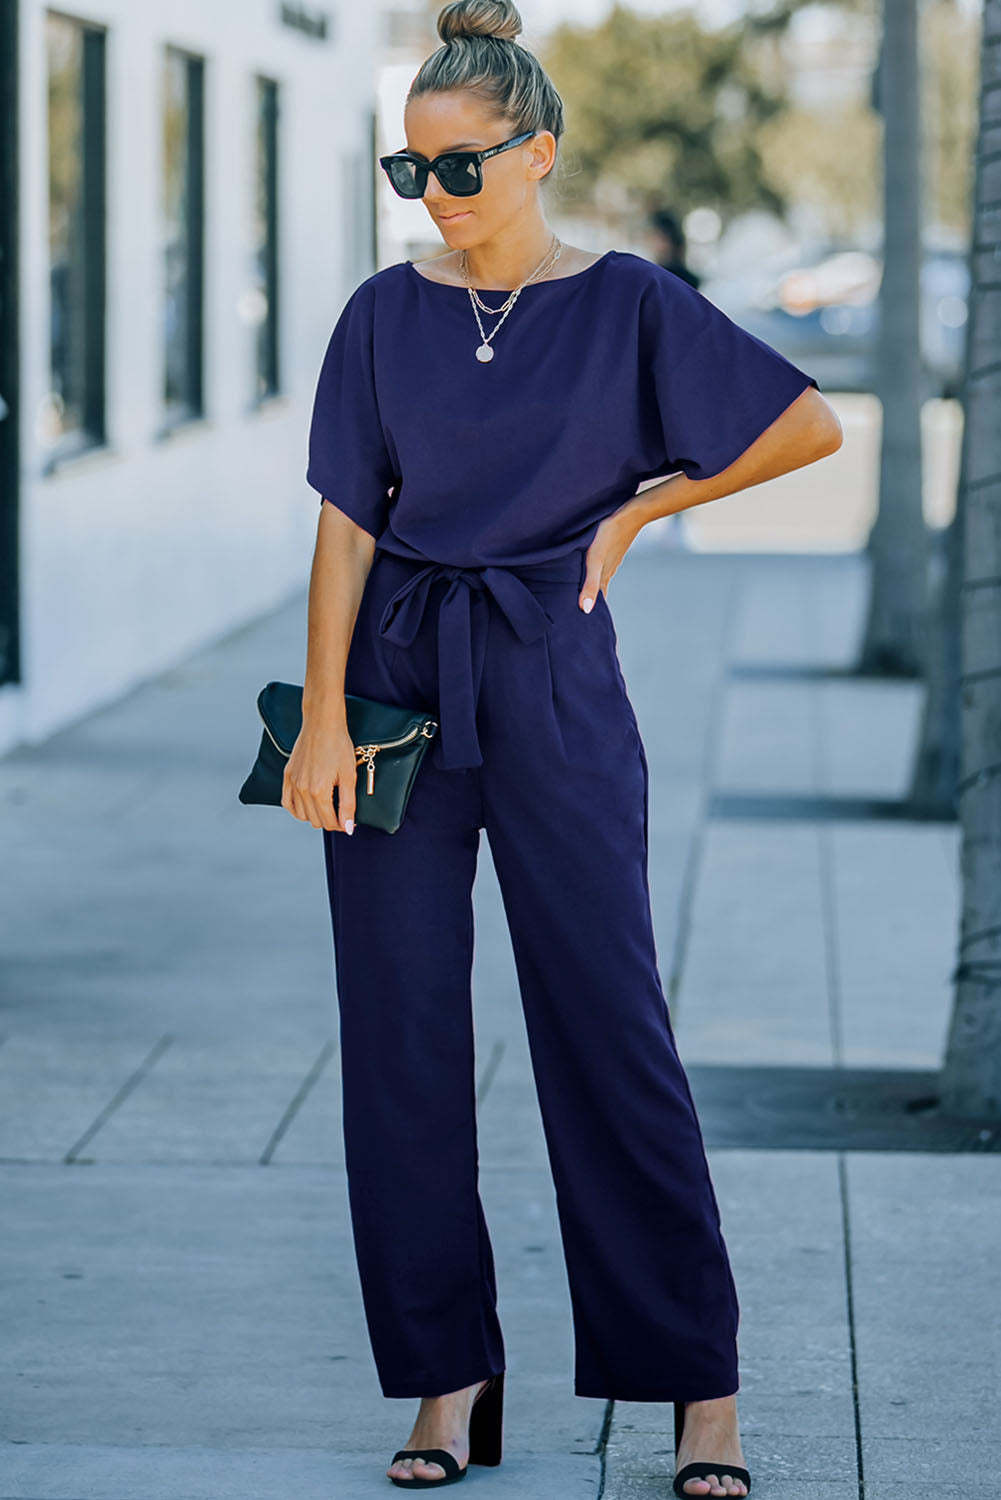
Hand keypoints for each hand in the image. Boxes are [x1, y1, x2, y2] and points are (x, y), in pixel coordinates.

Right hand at [281, 716, 357, 833]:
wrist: (322, 724)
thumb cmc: (338, 745)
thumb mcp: (349, 776)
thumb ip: (348, 805)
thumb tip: (348, 827)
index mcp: (319, 791)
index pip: (329, 822)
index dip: (342, 825)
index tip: (349, 822)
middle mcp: (302, 789)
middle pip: (315, 821)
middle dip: (330, 821)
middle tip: (341, 813)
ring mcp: (292, 783)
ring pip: (301, 815)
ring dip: (314, 816)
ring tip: (327, 808)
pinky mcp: (287, 775)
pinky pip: (287, 802)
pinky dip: (297, 809)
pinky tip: (307, 806)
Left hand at [578, 503, 641, 612]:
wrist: (632, 513)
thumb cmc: (609, 535)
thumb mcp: (595, 560)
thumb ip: (590, 584)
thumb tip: (585, 610)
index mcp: (603, 576)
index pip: (598, 600)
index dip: (592, 611)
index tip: (585, 623)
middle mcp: (608, 569)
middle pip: (599, 590)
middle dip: (592, 601)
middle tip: (582, 612)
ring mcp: (611, 558)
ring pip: (601, 576)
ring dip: (594, 585)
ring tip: (585, 592)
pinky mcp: (612, 546)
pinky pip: (604, 563)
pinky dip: (597, 571)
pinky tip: (594, 567)